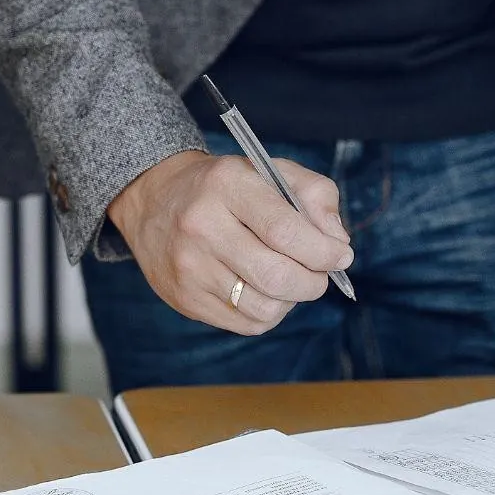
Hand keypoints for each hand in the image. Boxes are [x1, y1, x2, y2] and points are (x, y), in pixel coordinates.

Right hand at [106, 150, 352, 333]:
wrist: (154, 202)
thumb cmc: (225, 188)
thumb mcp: (270, 171)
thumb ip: (315, 195)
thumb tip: (337, 242)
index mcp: (226, 185)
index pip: (285, 230)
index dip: (323, 251)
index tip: (340, 255)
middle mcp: (201, 226)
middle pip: (276, 276)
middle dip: (313, 282)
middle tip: (319, 274)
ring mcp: (189, 267)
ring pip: (264, 308)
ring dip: (291, 300)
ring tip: (289, 280)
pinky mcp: (185, 298)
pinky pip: (246, 323)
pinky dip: (268, 313)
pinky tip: (264, 291)